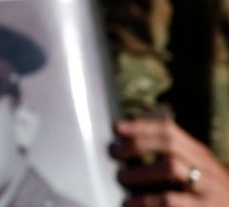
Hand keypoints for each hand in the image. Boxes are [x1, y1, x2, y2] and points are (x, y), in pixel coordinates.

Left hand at [111, 118, 228, 205]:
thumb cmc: (209, 197)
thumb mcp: (197, 175)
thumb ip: (171, 162)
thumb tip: (128, 153)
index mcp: (199, 156)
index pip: (169, 131)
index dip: (141, 126)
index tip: (117, 127)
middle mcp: (205, 167)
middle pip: (169, 143)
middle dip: (137, 144)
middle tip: (114, 152)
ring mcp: (207, 188)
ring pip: (171, 167)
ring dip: (141, 170)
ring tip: (122, 177)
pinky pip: (170, 200)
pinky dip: (146, 200)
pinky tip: (130, 203)